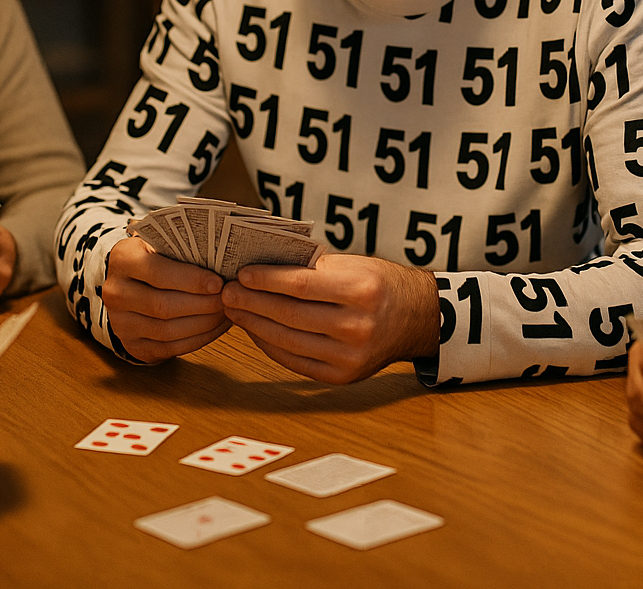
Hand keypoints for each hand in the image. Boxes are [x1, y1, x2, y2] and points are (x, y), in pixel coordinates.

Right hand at [102, 237, 229, 361]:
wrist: (132, 285)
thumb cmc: (157, 259)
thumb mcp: (163, 244)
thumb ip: (185, 249)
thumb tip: (225, 258)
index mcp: (122, 259)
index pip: (159, 273)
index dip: (192, 280)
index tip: (219, 283)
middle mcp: (116, 292)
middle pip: (163, 306)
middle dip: (202, 304)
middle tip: (228, 299)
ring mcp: (121, 323)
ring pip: (167, 330)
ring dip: (204, 323)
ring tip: (226, 312)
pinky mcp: (133, 345)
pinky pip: (170, 348)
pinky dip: (199, 339)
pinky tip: (216, 327)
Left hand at [221, 253, 438, 384]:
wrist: (415, 318)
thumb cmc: (379, 284)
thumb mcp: (354, 265)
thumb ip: (312, 269)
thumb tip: (262, 269)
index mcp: (362, 291)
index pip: (301, 285)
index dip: (266, 280)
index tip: (241, 274)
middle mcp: (357, 327)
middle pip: (290, 314)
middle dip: (252, 303)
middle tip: (227, 293)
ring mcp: (350, 357)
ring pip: (288, 340)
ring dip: (254, 325)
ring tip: (235, 310)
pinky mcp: (342, 376)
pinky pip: (295, 361)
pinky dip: (270, 345)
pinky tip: (256, 330)